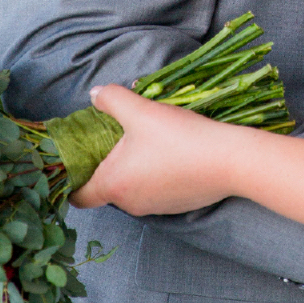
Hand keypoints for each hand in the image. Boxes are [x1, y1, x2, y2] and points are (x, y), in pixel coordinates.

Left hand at [74, 85, 245, 215]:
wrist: (229, 160)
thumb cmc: (178, 136)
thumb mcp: (140, 110)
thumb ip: (111, 99)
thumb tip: (95, 95)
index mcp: (113, 184)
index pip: (78, 196)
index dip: (74, 180)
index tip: (79, 160)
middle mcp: (130, 203)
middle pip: (107, 188)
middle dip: (109, 166)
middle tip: (119, 139)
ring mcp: (155, 208)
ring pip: (133, 189)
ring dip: (136, 170)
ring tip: (150, 142)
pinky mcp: (177, 206)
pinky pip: (157, 191)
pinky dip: (158, 176)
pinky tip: (173, 154)